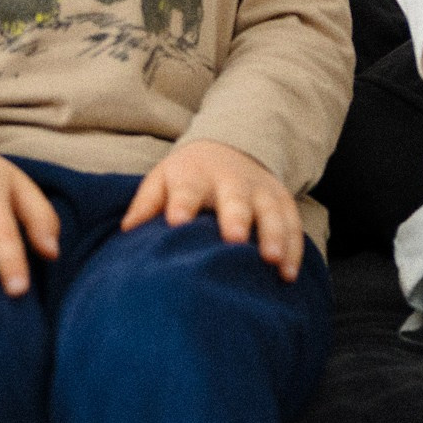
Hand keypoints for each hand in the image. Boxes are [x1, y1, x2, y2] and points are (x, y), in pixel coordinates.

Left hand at [123, 139, 305, 281]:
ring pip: (271, 211)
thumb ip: (147, 203)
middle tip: (233, 239)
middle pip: (235, 198)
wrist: (230, 148)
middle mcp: (232, 180)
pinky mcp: (282, 201)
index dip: (182, 204)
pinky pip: (292, 224)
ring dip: (274, 235)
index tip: (177, 222)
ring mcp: (261, 190)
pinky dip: (294, 248)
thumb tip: (128, 230)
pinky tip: (289, 274)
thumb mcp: (163, 179)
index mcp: (195, 175)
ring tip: (273, 261)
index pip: (187, 188)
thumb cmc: (188, 176)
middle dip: (236, 218)